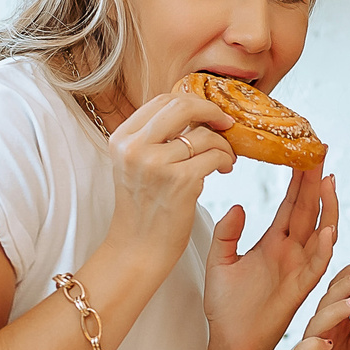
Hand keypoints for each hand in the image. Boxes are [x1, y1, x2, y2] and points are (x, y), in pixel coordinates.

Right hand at [97, 91, 238, 274]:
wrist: (137, 248)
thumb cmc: (144, 208)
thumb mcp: (135, 165)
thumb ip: (155, 137)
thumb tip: (192, 112)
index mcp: (122, 139)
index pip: (162, 100)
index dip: (192, 102)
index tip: (208, 114)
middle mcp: (135, 148)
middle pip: (182, 106)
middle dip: (211, 111)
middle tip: (225, 123)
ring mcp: (156, 164)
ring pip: (204, 134)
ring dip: (223, 143)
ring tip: (227, 157)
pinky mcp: (180, 182)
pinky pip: (214, 156)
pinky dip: (226, 159)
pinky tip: (225, 168)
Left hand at [205, 168, 339, 349]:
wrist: (230, 342)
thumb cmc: (226, 306)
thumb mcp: (219, 261)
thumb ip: (227, 233)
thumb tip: (238, 206)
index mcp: (273, 243)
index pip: (291, 205)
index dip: (298, 180)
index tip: (303, 154)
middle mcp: (291, 252)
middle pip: (308, 210)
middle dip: (315, 182)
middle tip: (320, 153)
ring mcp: (299, 269)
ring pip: (321, 232)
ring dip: (327, 207)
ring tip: (329, 180)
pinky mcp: (300, 289)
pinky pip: (317, 266)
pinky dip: (324, 248)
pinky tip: (327, 230)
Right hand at [288, 260, 349, 349]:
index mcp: (340, 321)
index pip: (339, 292)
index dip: (349, 277)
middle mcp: (324, 329)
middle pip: (327, 300)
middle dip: (343, 285)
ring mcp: (314, 346)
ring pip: (316, 320)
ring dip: (334, 310)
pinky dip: (313, 344)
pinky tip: (328, 341)